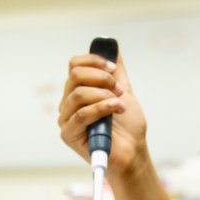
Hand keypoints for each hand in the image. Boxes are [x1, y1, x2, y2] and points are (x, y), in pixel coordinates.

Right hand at [58, 52, 148, 179]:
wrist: (133, 152)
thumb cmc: (127, 128)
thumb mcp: (124, 92)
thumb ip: (116, 72)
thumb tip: (112, 47)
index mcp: (78, 91)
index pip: (75, 65)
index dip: (94, 61)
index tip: (113, 68)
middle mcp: (68, 104)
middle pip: (75, 76)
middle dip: (101, 78)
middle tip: (119, 90)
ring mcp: (66, 119)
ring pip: (78, 94)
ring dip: (103, 95)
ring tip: (119, 104)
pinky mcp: (68, 135)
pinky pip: (82, 114)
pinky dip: (102, 108)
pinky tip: (116, 110)